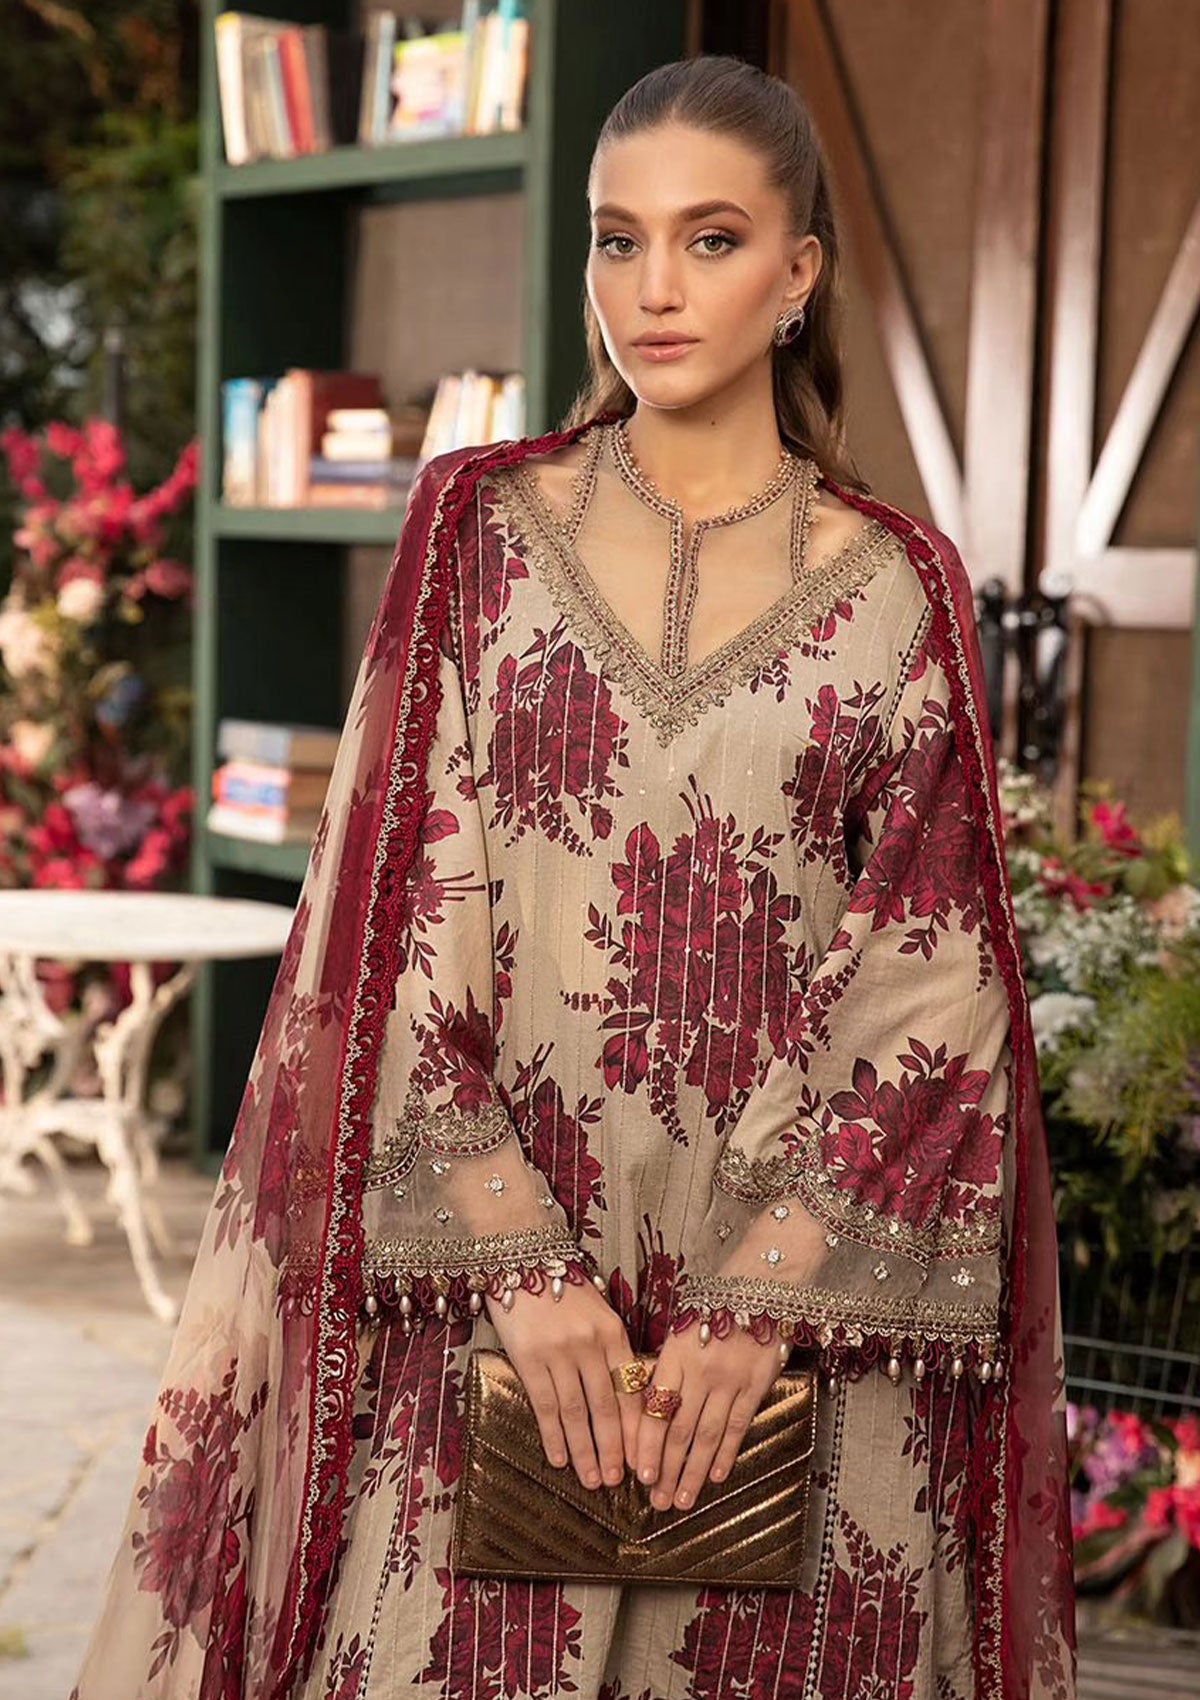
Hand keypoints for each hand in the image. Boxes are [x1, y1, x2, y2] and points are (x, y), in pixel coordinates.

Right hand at [484, 1278, 642, 1490]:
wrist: (523, 1256)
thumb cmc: (563, 1287)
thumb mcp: (598, 1311)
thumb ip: (611, 1349)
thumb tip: (625, 1397)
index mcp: (613, 1332)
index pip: (631, 1390)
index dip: (637, 1430)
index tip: (644, 1460)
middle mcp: (589, 1344)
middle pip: (606, 1407)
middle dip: (614, 1449)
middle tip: (618, 1482)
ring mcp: (558, 1351)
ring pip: (576, 1412)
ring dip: (585, 1451)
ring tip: (591, 1480)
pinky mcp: (528, 1357)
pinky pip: (545, 1404)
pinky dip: (553, 1435)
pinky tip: (559, 1458)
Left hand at [636, 1325, 785, 1510]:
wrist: (758, 1286)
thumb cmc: (712, 1310)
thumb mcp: (680, 1332)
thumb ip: (666, 1371)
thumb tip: (645, 1416)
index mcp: (673, 1356)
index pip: (654, 1409)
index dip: (646, 1446)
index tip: (639, 1476)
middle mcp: (700, 1370)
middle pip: (678, 1429)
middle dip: (665, 1469)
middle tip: (657, 1501)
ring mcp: (729, 1379)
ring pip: (707, 1434)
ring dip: (692, 1471)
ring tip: (682, 1499)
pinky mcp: (756, 1383)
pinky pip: (738, 1424)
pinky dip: (726, 1453)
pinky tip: (716, 1476)